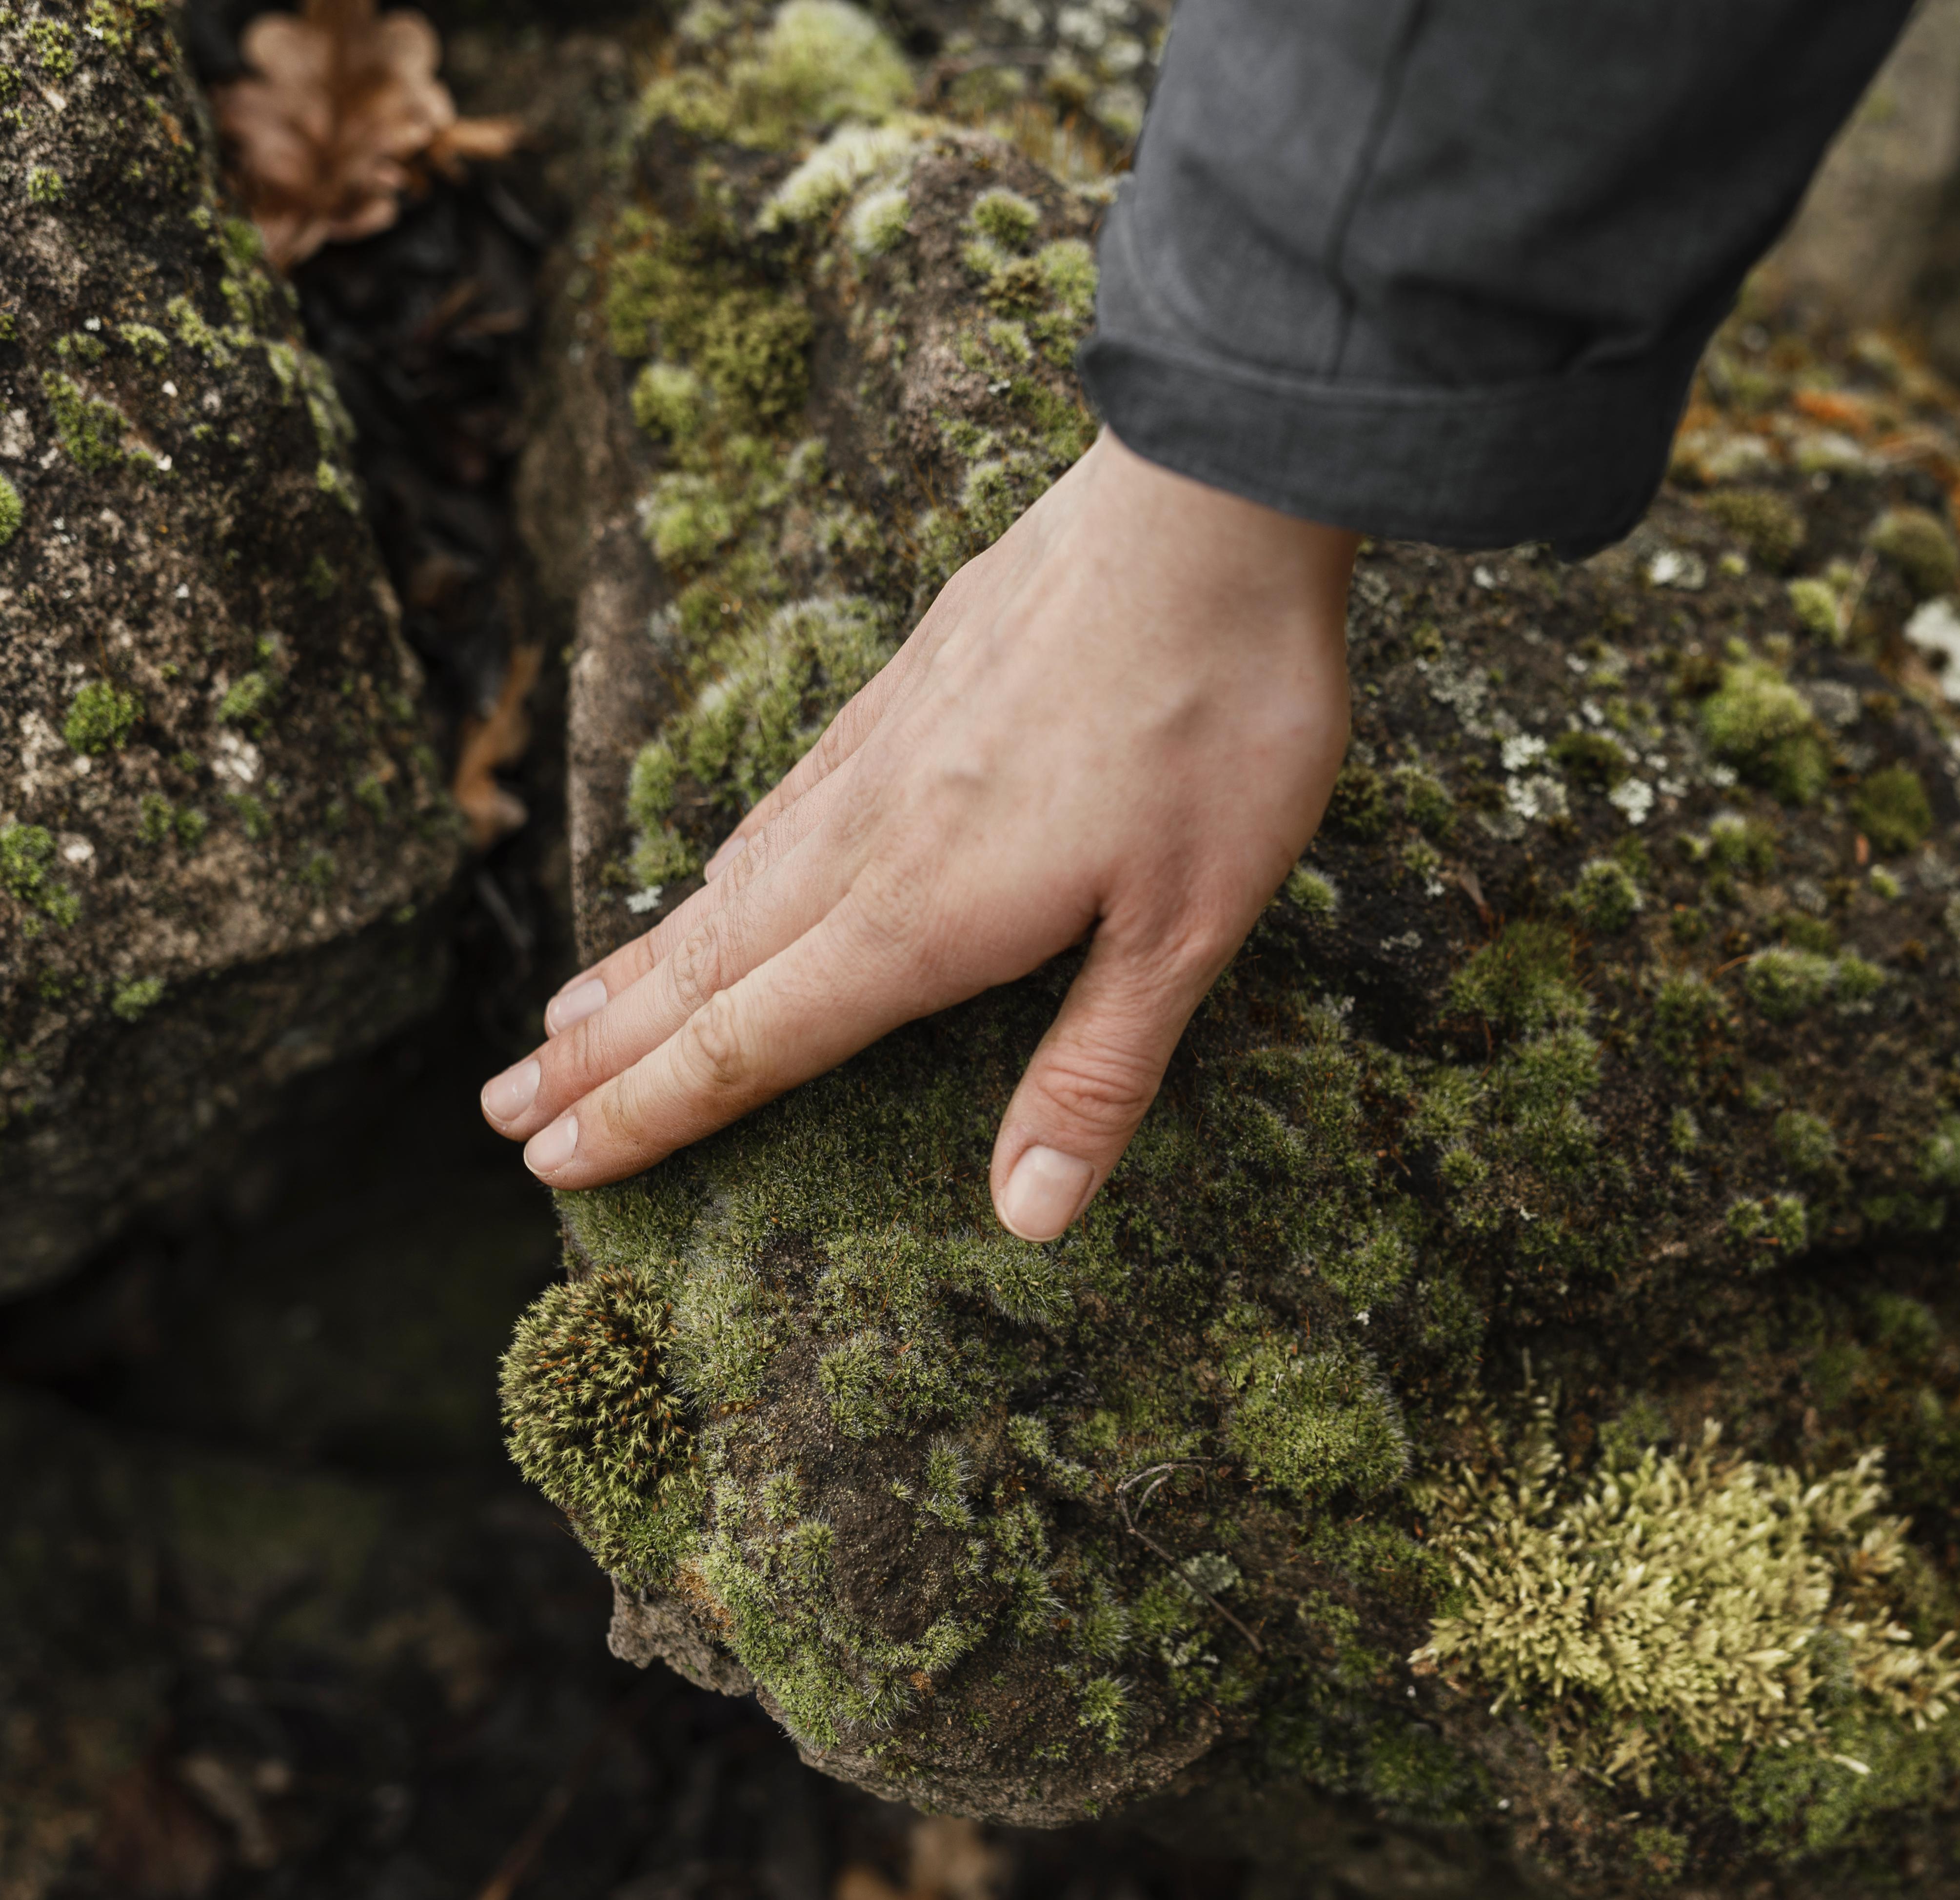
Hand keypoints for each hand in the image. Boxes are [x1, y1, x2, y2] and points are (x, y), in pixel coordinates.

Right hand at [480, 429, 1357, 1240]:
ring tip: (559, 1016)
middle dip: (598, 1056)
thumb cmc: (1218, 720)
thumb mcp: (1190, 925)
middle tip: (498, 1112)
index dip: (646, 1112)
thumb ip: (1095, 1071)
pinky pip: (778, 805)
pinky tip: (712, 875)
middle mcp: (866, 839)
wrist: (1206, 510)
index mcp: (919, 916)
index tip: (552, 1163)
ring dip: (634, 965)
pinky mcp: (900, 690)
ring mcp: (873, 755)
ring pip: (724, 885)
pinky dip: (717, 867)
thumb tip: (1026, 1218)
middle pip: (701, 971)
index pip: (747, 1042)